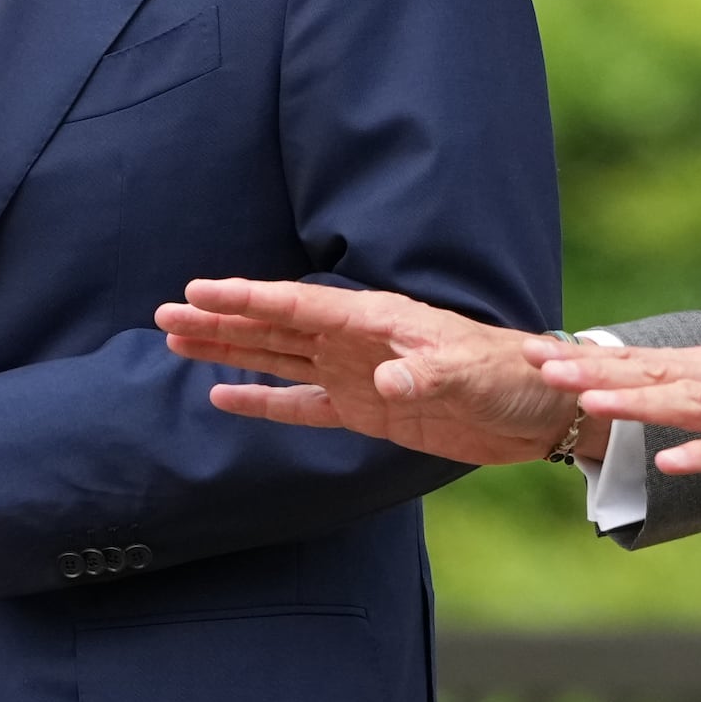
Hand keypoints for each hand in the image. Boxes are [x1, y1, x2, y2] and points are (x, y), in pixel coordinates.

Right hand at [156, 278, 573, 467]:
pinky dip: (263, 403)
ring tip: (177, 343)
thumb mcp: (469, 371)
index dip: (244, 299)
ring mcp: (355, 374)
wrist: (536, 408)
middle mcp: (355, 340)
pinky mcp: (365, 410)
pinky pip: (302, 405)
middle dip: (218, 320)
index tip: (196, 291)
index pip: (295, 304)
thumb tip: (384, 381)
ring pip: (277, 358)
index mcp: (374, 318)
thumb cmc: (506, 374)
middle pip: (272, 327)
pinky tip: (224, 398)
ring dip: (229, 351)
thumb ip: (425, 372)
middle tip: (164, 314)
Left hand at [545, 343, 700, 498]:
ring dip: (638, 399)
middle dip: (591, 368)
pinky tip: (671, 462)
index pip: (638, 359)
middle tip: (536, 363)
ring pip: (686, 403)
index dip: (584, 356)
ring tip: (589, 400)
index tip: (532, 352)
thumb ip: (695, 396)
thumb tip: (644, 392)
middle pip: (650, 371)